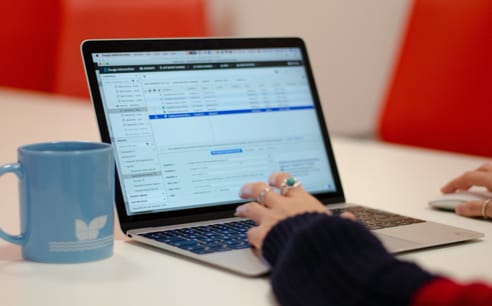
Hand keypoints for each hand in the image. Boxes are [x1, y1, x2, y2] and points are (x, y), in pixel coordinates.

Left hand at [236, 172, 353, 248]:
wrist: (315, 250)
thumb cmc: (327, 237)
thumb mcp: (338, 224)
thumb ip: (342, 220)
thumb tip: (350, 219)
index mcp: (301, 200)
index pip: (286, 181)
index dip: (277, 178)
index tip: (273, 178)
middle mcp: (283, 206)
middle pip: (261, 189)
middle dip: (251, 188)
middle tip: (245, 190)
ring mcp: (269, 219)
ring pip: (250, 208)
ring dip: (244, 209)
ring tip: (239, 210)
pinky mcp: (261, 235)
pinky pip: (250, 233)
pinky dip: (250, 236)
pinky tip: (251, 240)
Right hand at [441, 163, 491, 216]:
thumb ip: (478, 208)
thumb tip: (460, 208)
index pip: (467, 177)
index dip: (453, 184)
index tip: (444, 191)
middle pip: (477, 171)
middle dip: (464, 180)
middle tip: (456, 190)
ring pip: (488, 172)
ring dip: (478, 179)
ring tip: (473, 190)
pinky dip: (488, 181)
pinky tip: (490, 191)